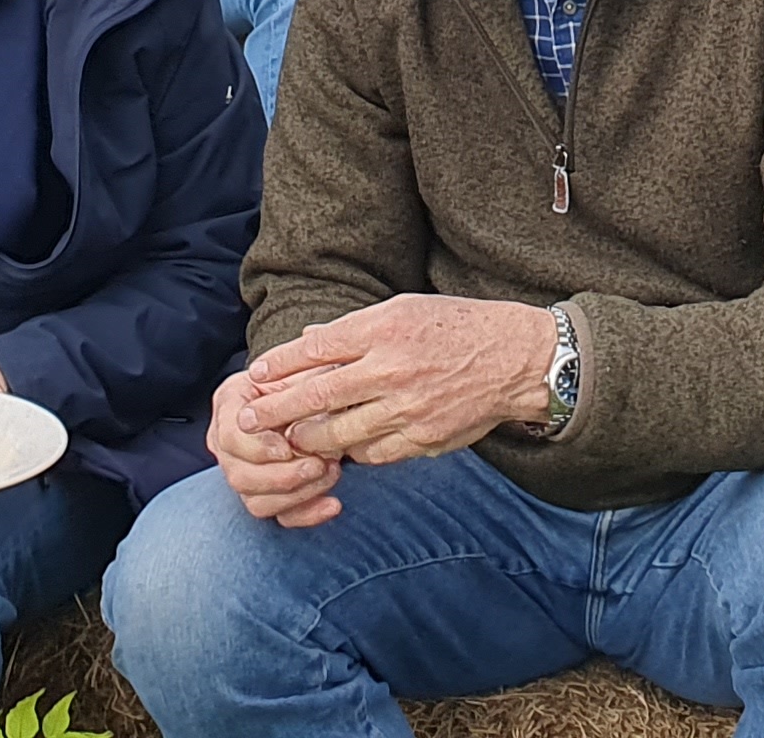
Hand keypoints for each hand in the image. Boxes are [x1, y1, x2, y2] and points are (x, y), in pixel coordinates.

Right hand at [207, 362, 345, 526]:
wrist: (323, 399)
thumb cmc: (312, 378)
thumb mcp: (309, 365)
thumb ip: (308, 359)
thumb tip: (312, 334)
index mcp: (231, 405)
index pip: (229, 435)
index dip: (257, 446)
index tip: (288, 446)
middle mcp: (229, 443)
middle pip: (238, 474)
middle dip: (282, 475)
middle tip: (321, 463)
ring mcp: (245, 473)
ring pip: (255, 500)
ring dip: (297, 493)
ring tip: (333, 473)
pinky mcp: (268, 496)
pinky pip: (279, 517)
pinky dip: (306, 514)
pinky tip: (334, 505)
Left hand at [237, 295, 556, 474]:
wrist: (516, 359)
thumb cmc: (458, 327)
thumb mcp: (406, 309)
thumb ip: (355, 329)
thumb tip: (308, 339)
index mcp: (386, 328)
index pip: (317, 349)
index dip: (280, 365)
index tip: (255, 376)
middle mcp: (392, 368)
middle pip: (317, 395)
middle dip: (275, 411)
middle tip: (247, 421)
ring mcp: (407, 408)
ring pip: (338, 433)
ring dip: (307, 439)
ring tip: (289, 440)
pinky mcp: (421, 439)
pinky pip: (371, 453)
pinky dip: (351, 452)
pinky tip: (340, 449)